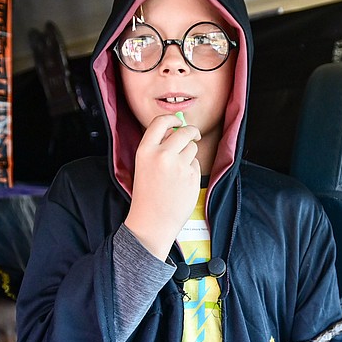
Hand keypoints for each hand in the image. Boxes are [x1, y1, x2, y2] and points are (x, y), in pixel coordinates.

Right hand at [124, 114, 201, 257]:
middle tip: (193, 135)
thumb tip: (177, 128)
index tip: (178, 121)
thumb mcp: (144, 165)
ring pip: (192, 148)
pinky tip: (182, 183)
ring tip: (178, 171)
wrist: (152, 222)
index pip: (160, 122)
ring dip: (190, 154)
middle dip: (191, 132)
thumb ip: (158, 147)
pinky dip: (192, 170)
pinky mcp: (192, 177)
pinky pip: (197, 164)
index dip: (172, 119)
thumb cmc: (147, 194)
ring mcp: (179, 166)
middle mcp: (163, 155)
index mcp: (146, 150)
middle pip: (184, 132)